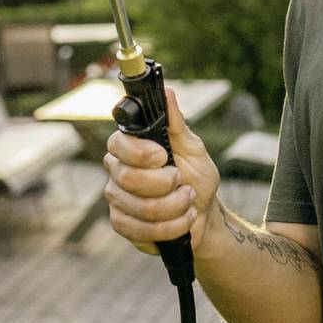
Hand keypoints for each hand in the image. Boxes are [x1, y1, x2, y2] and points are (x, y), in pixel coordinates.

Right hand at [103, 86, 219, 259]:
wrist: (205, 215)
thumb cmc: (196, 178)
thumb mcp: (193, 148)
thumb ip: (176, 123)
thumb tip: (167, 91)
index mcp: (130, 147)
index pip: (118, 144)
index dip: (141, 153)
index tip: (164, 156)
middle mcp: (117, 170)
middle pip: (128, 178)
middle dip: (166, 185)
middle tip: (182, 183)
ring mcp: (117, 199)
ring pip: (140, 207)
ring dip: (175, 207)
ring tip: (188, 202)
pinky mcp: (122, 224)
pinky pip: (140, 230)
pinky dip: (171, 227)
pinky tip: (183, 221)